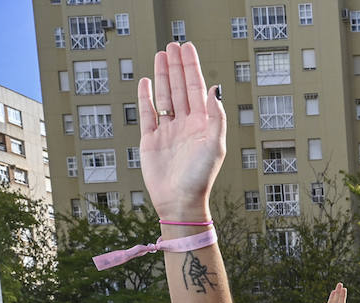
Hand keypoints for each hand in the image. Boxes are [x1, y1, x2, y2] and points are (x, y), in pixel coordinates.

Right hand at [136, 42, 224, 220]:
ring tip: (161, 56)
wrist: (179, 201)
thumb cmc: (200, 177)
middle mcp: (185, 125)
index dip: (192, 67)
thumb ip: (214, 116)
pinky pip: (148, 114)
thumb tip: (214, 88)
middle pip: (179, 88)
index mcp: (202, 124)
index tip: (187, 48)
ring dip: (162, 76)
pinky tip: (145, 82)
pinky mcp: (151, 140)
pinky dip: (146, 97)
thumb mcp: (214, 145)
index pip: (196, 88)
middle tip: (173, 45)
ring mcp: (168, 131)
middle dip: (176, 66)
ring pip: (164, 97)